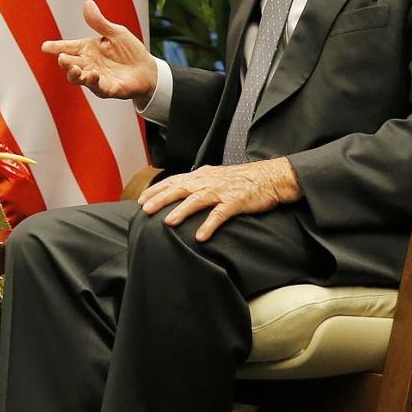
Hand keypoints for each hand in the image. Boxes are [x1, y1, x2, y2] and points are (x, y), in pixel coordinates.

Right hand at [41, 0, 156, 101]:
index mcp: (87, 49)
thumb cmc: (129, 51)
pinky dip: (94, 82)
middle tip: (62, 57)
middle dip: (64, 62)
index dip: (55, 47)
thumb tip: (87, 3)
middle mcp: (88, 64)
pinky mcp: (107, 89)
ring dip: (74, 74)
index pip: (68, 47)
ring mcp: (96, 78)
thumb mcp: (115, 32)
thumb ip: (99, 22)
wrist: (148, 69)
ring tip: (75, 69)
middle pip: (69, 64)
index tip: (45, 47)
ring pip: (78, 78)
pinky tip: (94, 75)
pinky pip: (97, 87)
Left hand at [138, 159, 301, 241]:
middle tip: (145, 210)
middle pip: (179, 188)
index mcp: (201, 175)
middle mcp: (208, 181)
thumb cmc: (242, 179)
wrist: (271, 177)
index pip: (173, 181)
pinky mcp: (236, 201)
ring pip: (196, 200)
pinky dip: (209, 225)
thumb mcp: (215, 176)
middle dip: (160, 199)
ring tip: (168, 223)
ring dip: (181, 211)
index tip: (140, 200)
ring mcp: (222, 191)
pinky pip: (220, 214)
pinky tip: (200, 236)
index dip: (156, 190)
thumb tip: (179, 188)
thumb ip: (198, 182)